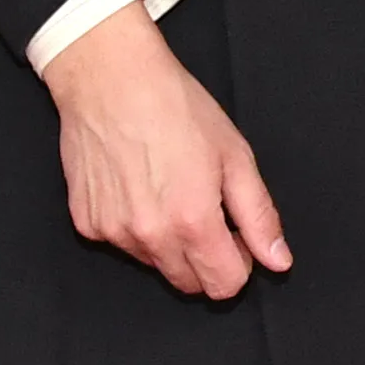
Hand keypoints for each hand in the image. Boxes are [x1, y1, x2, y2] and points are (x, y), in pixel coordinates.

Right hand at [44, 3, 292, 299]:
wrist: (110, 78)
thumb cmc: (174, 107)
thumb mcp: (235, 156)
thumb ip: (258, 217)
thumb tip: (278, 260)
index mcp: (192, 222)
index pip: (224, 286)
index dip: (238, 263)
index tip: (235, 235)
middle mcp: (150, 237)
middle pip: (189, 284)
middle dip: (205, 258)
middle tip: (205, 209)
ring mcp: (113, 232)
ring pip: (154, 264)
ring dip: (168, 242)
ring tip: (168, 188)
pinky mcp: (86, 222)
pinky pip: (121, 243)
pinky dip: (133, 226)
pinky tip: (136, 185)